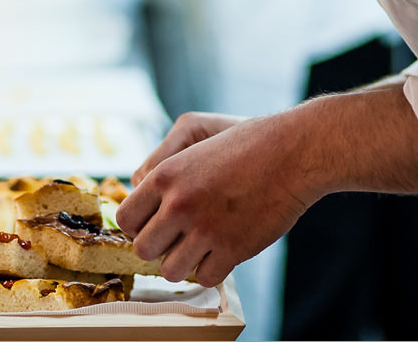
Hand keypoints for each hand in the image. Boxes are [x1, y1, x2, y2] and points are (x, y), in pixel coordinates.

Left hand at [117, 111, 317, 287]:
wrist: (292, 153)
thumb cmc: (246, 143)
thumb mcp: (194, 140)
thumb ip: (162, 170)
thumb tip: (140, 195)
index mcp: (165, 175)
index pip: (126, 218)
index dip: (138, 225)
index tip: (154, 224)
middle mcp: (179, 204)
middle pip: (143, 250)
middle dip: (159, 247)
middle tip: (177, 238)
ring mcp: (205, 229)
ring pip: (170, 270)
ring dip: (184, 262)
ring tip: (200, 246)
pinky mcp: (232, 249)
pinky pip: (203, 277)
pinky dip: (211, 269)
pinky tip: (222, 250)